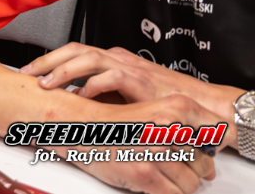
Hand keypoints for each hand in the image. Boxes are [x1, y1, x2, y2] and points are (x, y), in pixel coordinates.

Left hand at [23, 43, 240, 136]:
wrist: (195, 103)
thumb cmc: (156, 99)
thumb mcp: (118, 94)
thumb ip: (95, 93)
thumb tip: (64, 100)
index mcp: (110, 58)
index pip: (72, 50)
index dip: (48, 59)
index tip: (28, 71)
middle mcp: (116, 57)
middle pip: (75, 49)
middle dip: (47, 60)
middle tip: (27, 73)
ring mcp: (128, 67)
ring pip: (89, 58)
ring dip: (65, 70)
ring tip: (46, 83)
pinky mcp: (141, 81)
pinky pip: (112, 78)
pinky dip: (94, 85)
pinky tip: (81, 95)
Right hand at [72, 95, 217, 193]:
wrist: (76, 124)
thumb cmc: (111, 120)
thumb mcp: (153, 112)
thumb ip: (183, 131)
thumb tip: (209, 164)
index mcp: (176, 107)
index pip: (217, 134)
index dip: (209, 148)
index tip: (199, 153)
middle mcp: (170, 126)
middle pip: (204, 161)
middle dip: (191, 169)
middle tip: (168, 163)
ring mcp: (157, 150)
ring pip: (191, 182)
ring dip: (177, 183)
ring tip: (155, 170)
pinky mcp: (145, 172)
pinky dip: (165, 192)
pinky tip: (149, 179)